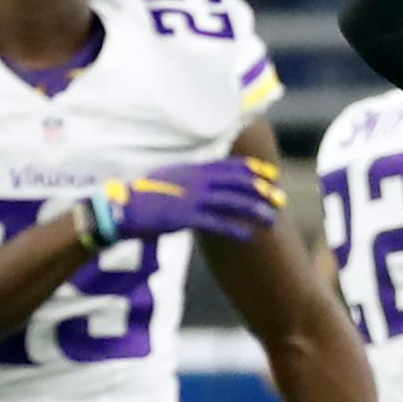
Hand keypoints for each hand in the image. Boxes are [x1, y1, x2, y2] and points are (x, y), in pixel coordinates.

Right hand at [99, 156, 284, 242]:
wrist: (122, 208)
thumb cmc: (143, 196)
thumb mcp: (169, 177)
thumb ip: (189, 177)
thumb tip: (203, 177)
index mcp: (192, 168)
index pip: (229, 165)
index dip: (253, 170)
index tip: (270, 174)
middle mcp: (195, 179)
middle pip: (237, 182)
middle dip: (261, 190)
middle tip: (280, 198)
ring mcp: (191, 197)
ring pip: (232, 202)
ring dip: (255, 210)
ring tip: (272, 219)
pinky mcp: (185, 217)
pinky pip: (217, 223)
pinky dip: (235, 229)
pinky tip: (249, 235)